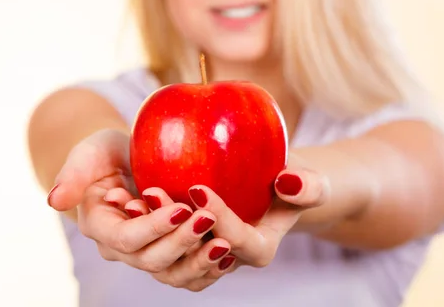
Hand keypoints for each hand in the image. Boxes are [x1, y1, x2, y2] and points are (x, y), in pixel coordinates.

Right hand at [46, 129, 231, 279]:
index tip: (180, 208)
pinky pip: (187, 271)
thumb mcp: (90, 153)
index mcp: (101, 226)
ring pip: (172, 273)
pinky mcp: (169, 251)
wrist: (127, 161)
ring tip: (225, 243)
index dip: (153, 227)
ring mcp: (147, 252)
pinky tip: (229, 252)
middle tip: (209, 220)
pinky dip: (207, 267)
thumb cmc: (107, 153)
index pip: (126, 238)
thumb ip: (73, 174)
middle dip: (181, 242)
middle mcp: (123, 248)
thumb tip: (54, 201)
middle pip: (152, 260)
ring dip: (199, 262)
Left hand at [140, 156, 329, 290]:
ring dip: (153, 232)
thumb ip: (308, 186)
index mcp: (258, 249)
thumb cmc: (292, 183)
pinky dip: (146, 231)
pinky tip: (130, 201)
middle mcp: (228, 259)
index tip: (197, 188)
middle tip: (155, 193)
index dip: (218, 217)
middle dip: (175, 228)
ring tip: (136, 201)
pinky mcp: (185, 245)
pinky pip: (161, 250)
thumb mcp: (312, 181)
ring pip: (173, 262)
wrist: (272, 188)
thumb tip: (286, 181)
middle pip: (198, 255)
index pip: (236, 239)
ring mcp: (204, 255)